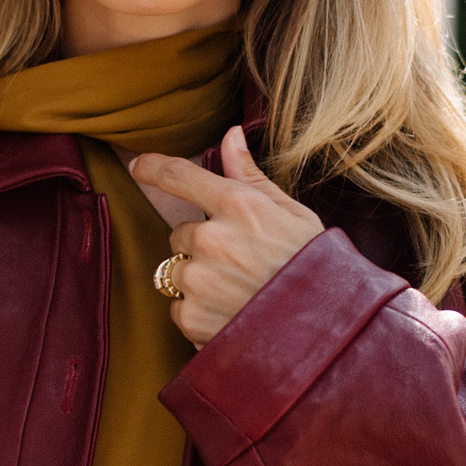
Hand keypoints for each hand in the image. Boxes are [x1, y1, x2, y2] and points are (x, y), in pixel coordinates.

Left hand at [131, 125, 323, 347]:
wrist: (327, 330)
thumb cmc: (315, 268)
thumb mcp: (293, 214)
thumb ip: (251, 176)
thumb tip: (231, 135)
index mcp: (238, 205)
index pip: (177, 176)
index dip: (151, 167)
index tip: (138, 166)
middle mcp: (211, 237)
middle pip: (181, 234)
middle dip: (202, 247)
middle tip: (241, 265)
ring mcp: (199, 278)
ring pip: (178, 272)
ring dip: (199, 281)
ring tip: (239, 294)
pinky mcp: (191, 316)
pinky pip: (179, 308)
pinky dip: (200, 314)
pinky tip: (233, 316)